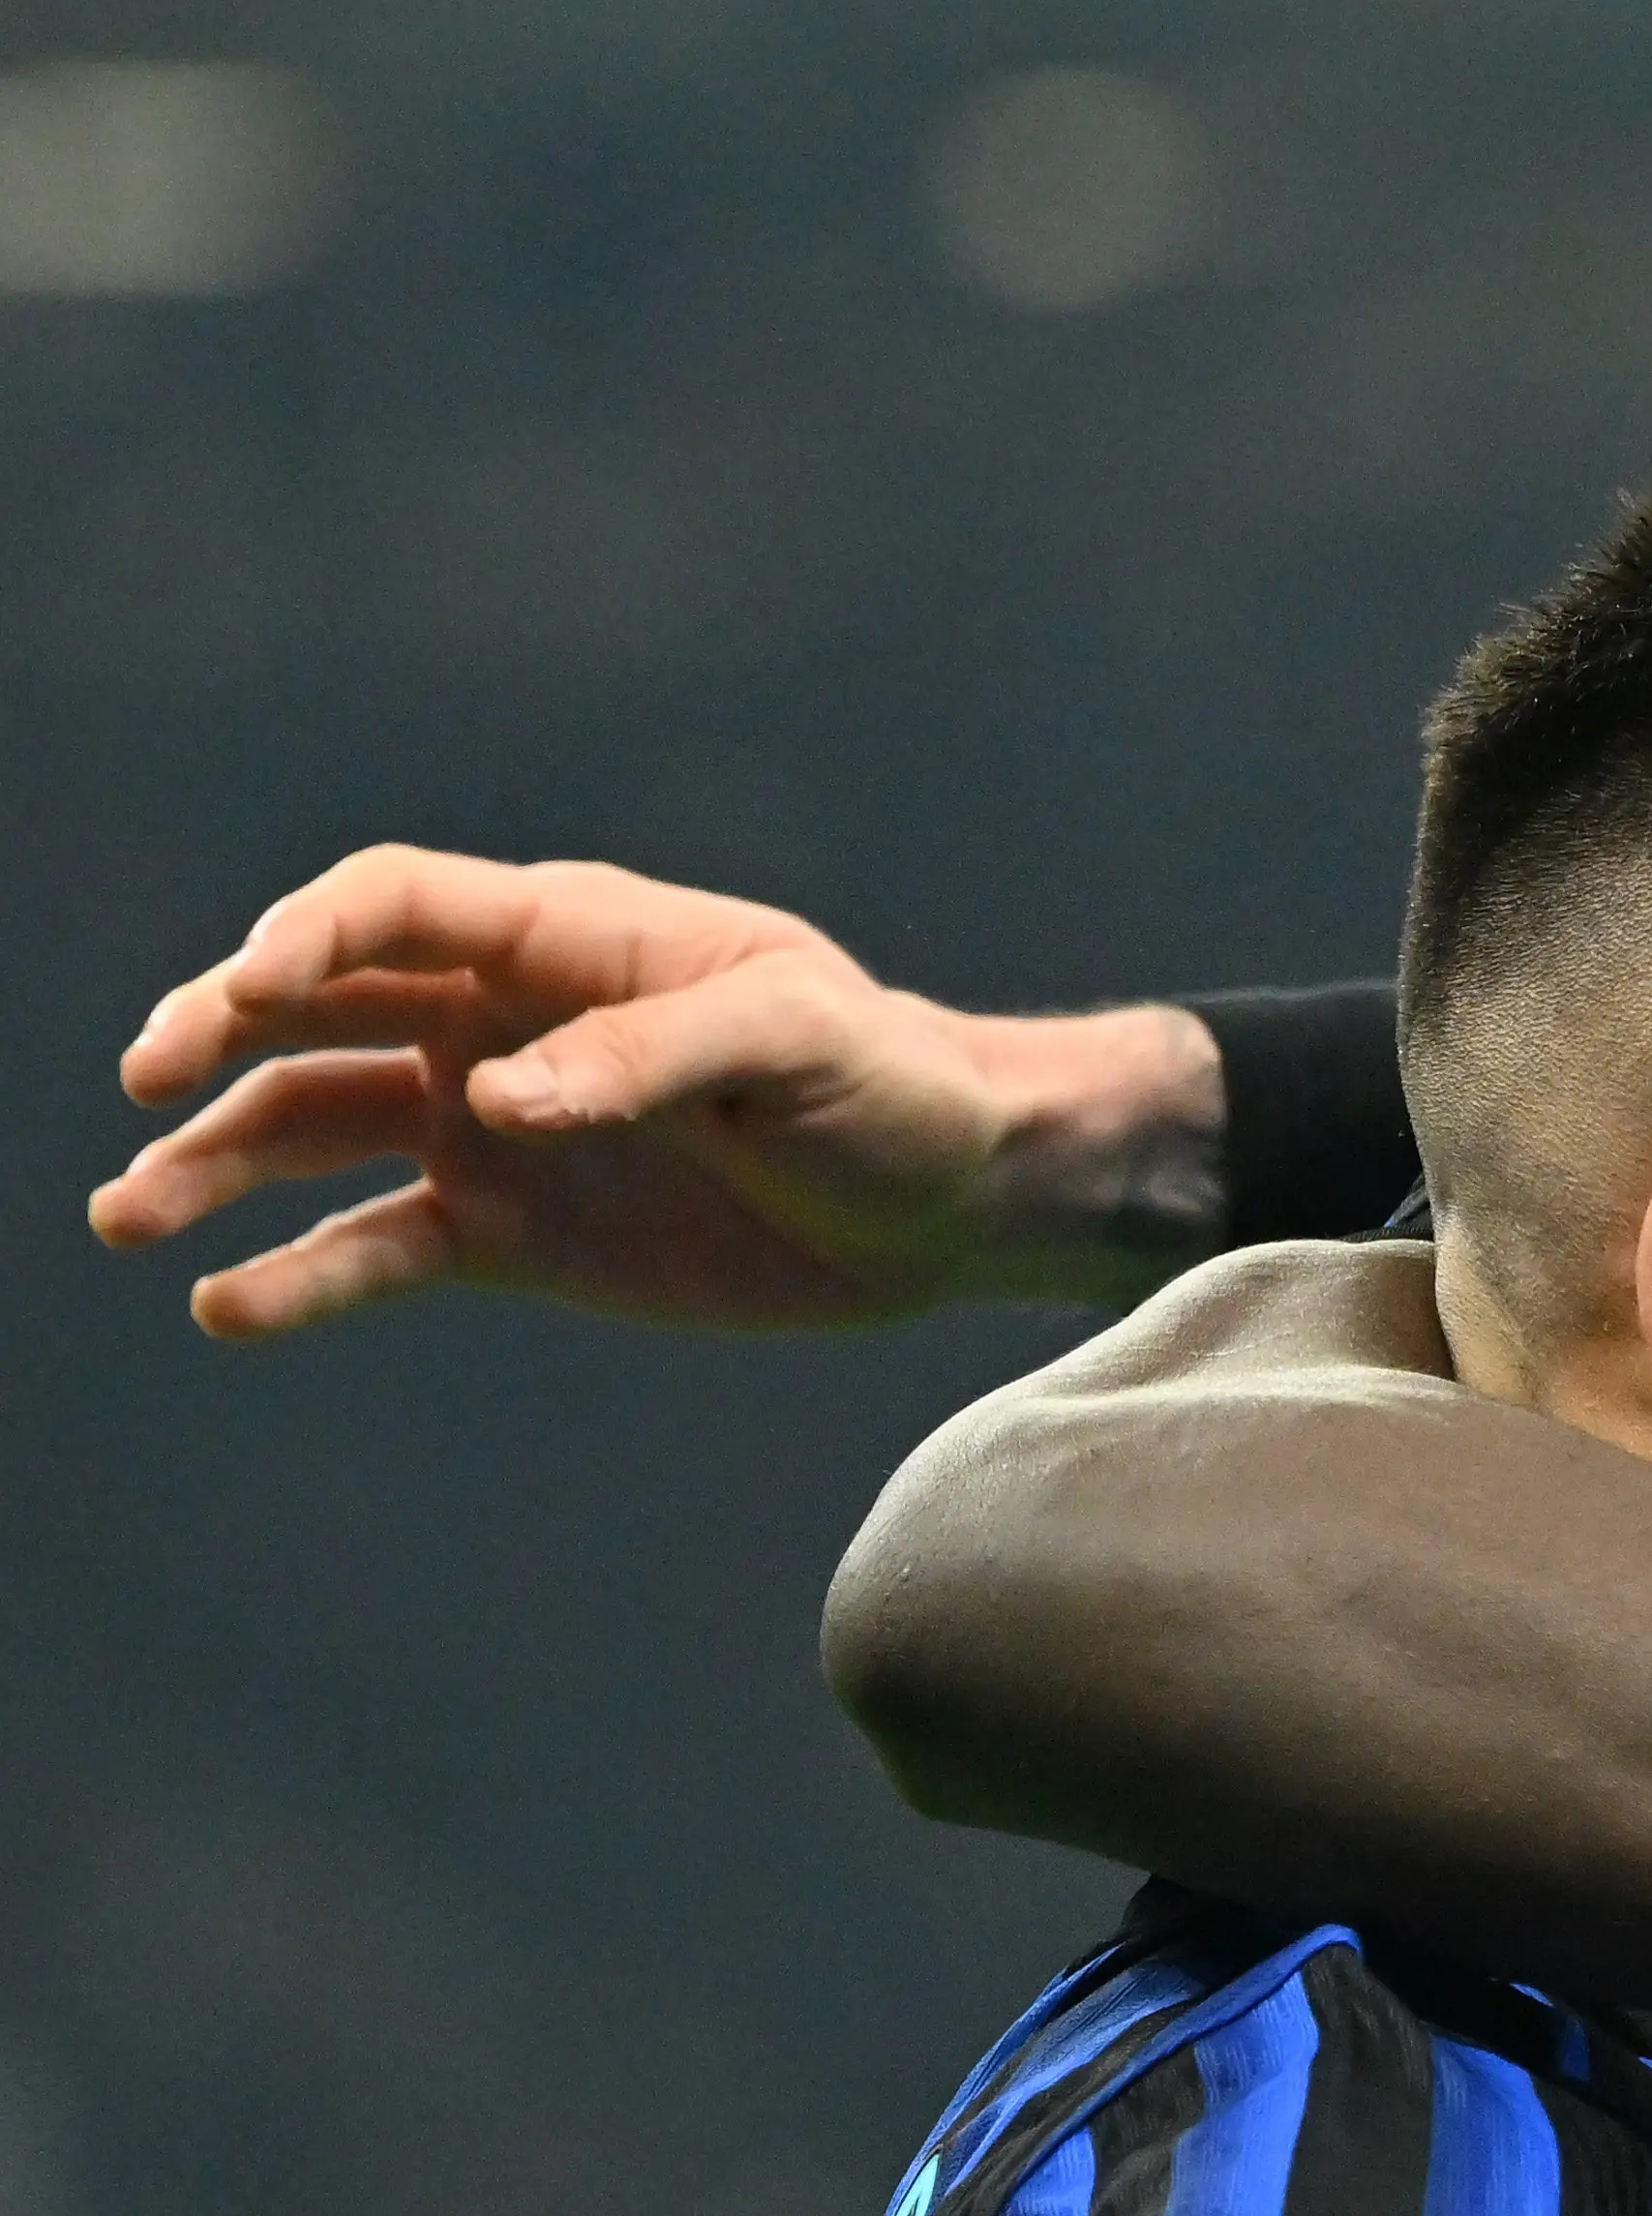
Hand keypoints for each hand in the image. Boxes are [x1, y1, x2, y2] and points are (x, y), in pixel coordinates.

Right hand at [95, 845, 1223, 1335]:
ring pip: (316, 1129)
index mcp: (568, 941)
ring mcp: (497, 1128)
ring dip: (216, 1163)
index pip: (394, 906)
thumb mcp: (800, 1043)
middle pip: (318, 1006)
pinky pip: (380, 1248)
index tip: (246, 992)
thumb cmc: (892, 1085)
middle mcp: (503, 1023)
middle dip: (218, 1034)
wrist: (955, 1199)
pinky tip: (230, 1309)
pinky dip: (302, 1276)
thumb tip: (498, 1102)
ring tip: (131, 1219)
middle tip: (143, 1083)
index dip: (306, 937)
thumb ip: (650, 1059)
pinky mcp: (516, 1230)